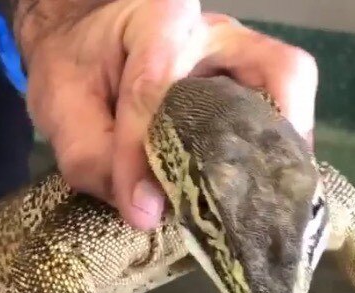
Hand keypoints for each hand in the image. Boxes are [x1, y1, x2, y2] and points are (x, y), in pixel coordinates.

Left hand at [15, 0, 317, 229]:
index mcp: (157, 19)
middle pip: (278, 72)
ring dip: (285, 148)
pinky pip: (282, 111)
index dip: (147, 153)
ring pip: (292, 90)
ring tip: (266, 197)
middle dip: (272, 143)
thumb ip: (91, 155)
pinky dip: (278, 151)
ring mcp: (244, 55)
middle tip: (251, 200)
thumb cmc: (79, 64)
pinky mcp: (253, 80)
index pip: (158, 86)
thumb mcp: (62, 105)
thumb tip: (146, 212)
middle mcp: (216, 32)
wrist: (92, 36)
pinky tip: (261, 186)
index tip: (141, 211)